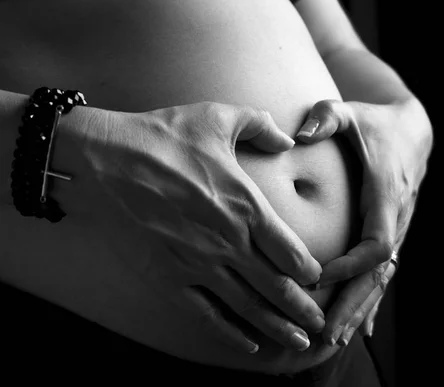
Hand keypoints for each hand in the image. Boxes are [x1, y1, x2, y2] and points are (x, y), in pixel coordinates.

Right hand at [56, 102, 323, 352]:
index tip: (319, 280)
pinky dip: (230, 333)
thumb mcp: (218, 118)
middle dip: (302, 309)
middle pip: (276, 286)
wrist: (103, 160)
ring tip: (297, 344)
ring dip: (276, 328)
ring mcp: (198, 264)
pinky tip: (247, 345)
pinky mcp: (168, 278)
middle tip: (320, 326)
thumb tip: (287, 139)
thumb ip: (260, 126)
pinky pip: (205, 315)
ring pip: (248, 307)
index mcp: (246, 206)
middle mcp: (228, 242)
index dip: (309, 270)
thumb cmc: (162, 137)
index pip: (290, 251)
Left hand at [295, 98, 431, 344]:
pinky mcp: (392, 234)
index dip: (350, 264)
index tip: (317, 276)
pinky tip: (359, 328)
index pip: (375, 242)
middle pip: (378, 274)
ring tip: (335, 340)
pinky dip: (370, 300)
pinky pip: (382, 273)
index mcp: (386, 195)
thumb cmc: (375, 123)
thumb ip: (326, 117)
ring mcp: (397, 230)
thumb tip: (298, 133)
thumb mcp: (350, 113)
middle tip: (328, 334)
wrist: (412, 131)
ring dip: (359, 309)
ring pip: (381, 279)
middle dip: (353, 304)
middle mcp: (396, 219)